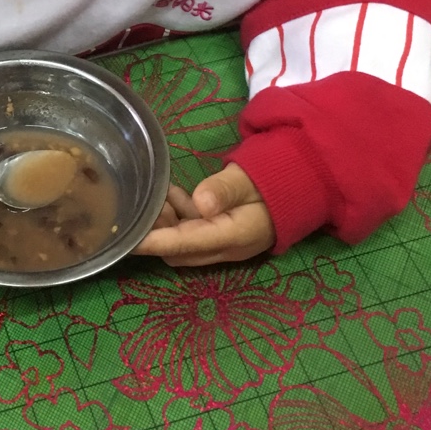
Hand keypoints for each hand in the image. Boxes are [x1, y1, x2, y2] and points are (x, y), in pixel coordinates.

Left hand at [132, 162, 274, 267]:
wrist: (302, 188)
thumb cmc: (273, 181)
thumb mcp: (249, 179)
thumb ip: (225, 190)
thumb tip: (200, 202)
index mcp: (233, 237)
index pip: (186, 244)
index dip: (154, 242)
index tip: (127, 240)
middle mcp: (226, 249)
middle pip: (179, 250)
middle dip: (156, 231)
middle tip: (145, 203)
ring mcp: (224, 246)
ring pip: (184, 243)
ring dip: (167, 223)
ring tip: (160, 194)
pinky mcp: (222, 237)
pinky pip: (193, 235)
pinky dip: (179, 218)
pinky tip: (175, 195)